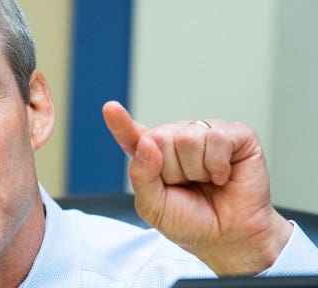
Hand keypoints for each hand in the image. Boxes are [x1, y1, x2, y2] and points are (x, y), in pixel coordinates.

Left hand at [102, 101, 292, 274]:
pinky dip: (218, 165)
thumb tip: (147, 142)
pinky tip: (222, 175)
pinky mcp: (235, 135)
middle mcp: (177, 139)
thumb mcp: (154, 207)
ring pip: (188, 139)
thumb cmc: (191, 222)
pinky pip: (216, 139)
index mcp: (153, 155)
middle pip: (161, 138)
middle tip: (188, 186)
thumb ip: (141, 176)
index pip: (132, 136)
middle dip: (173, 171)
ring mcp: (205, 134)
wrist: (230, 238)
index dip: (120, 123)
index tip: (110, 108)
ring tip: (206, 181)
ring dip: (196, 170)